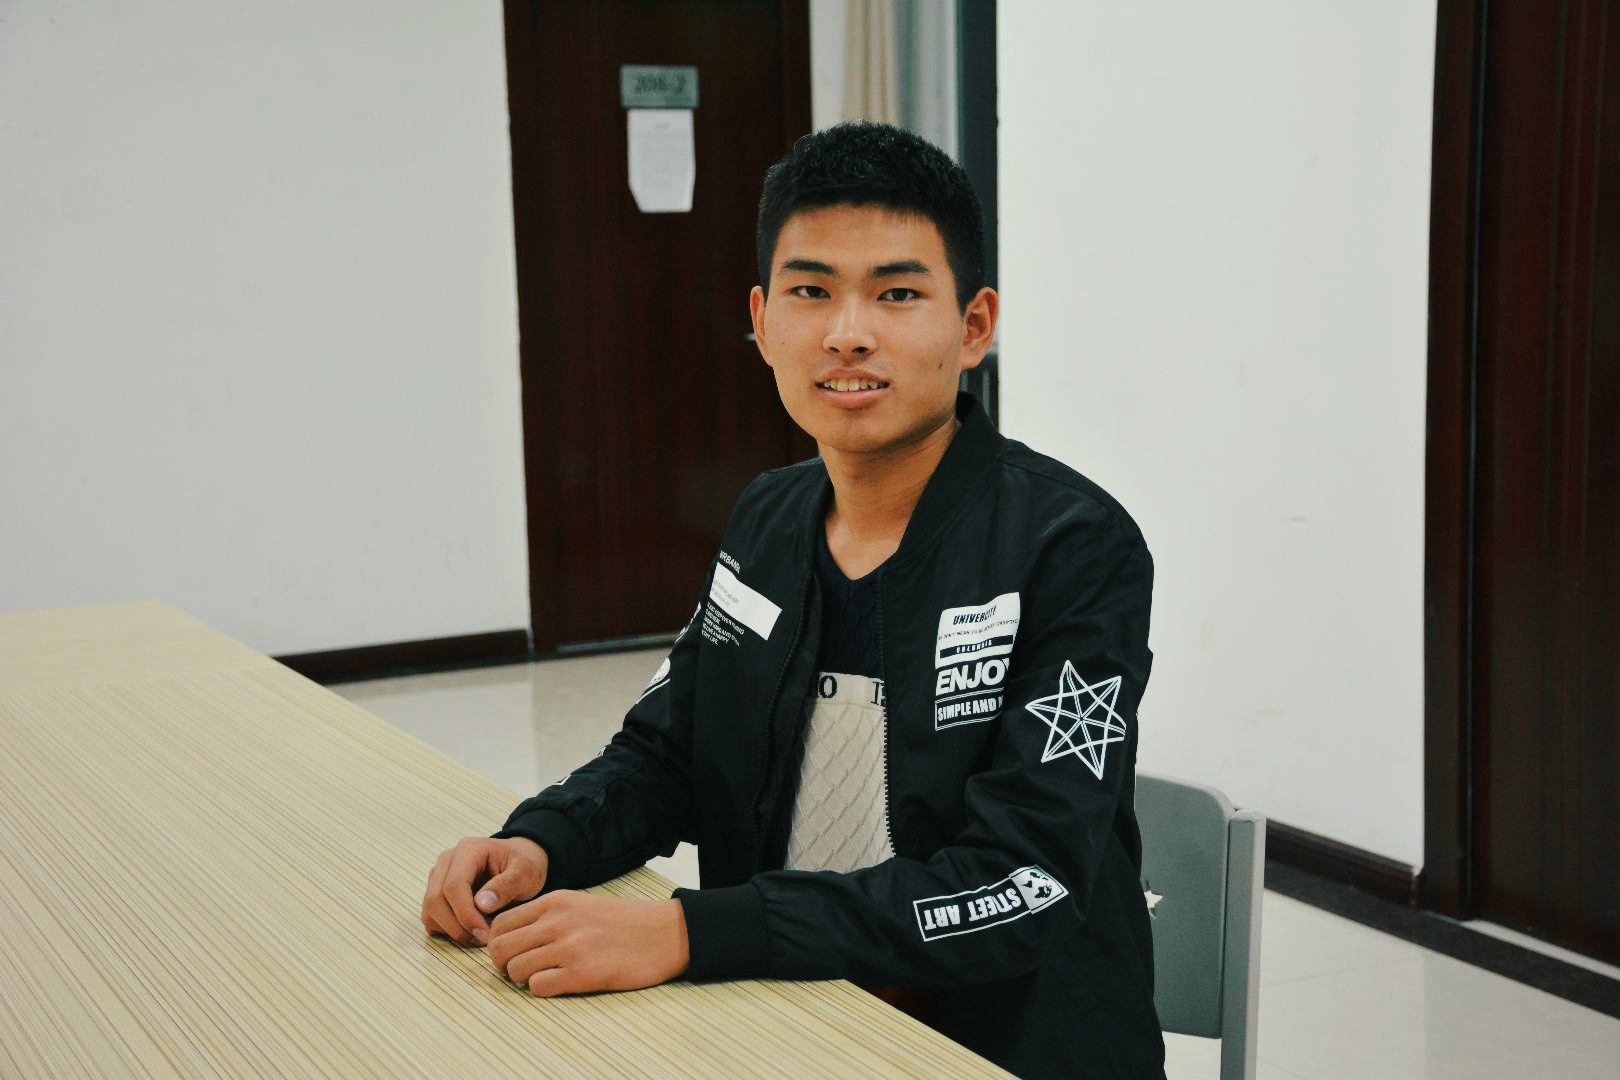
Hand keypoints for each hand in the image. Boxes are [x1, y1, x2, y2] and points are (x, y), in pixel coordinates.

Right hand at [421, 836, 547, 946]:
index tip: (485, 933)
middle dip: (457, 926)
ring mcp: (438, 877)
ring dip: (452, 930)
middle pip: (435, 899)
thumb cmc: (524, 865)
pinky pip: (431, 918)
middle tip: (483, 940)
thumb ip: (506, 886)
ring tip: (481, 934)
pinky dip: (448, 930)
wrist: (520, 862)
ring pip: (430, 911)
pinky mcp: (437, 894)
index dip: (466, 914)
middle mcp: (447, 861)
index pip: (454, 885)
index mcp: (469, 850)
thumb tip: (481, 905)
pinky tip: (472, 930)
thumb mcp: (525, 872)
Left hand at [488, 891, 689, 995]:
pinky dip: (543, 989)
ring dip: (524, 979)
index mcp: (555, 901)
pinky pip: (538, 987)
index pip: (500, 924)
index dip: (498, 943)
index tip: (512, 952)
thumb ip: (546, 916)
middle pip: (500, 948)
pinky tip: (560, 982)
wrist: (664, 932)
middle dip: (504, 964)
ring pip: (515, 970)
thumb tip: (511, 938)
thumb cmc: (623, 922)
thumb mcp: (580, 904)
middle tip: (521, 969)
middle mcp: (558, 921)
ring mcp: (570, 947)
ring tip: (545, 976)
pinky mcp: (583, 973)